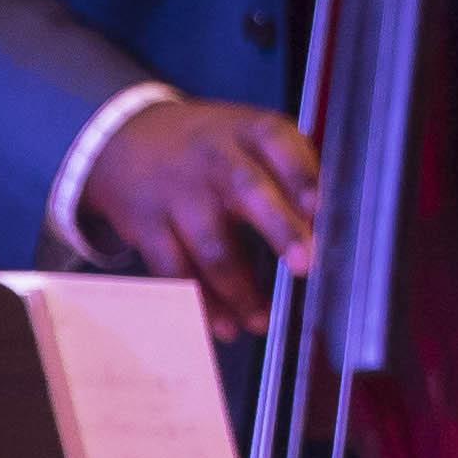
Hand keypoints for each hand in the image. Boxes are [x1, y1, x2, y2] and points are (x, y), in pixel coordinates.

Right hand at [78, 99, 321, 337]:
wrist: (124, 138)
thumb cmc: (211, 146)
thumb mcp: (249, 135)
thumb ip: (291, 168)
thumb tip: (333, 221)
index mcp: (249, 131)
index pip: (279, 143)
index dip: (301, 176)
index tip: (322, 209)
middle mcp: (213, 158)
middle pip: (246, 191)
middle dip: (279, 229)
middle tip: (305, 266)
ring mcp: (177, 193)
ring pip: (210, 244)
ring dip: (239, 288)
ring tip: (262, 322)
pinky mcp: (147, 225)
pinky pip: (174, 269)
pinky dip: (201, 302)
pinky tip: (223, 326)